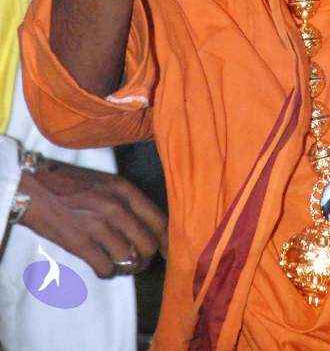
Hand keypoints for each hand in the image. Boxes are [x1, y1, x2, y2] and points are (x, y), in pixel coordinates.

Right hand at [18, 159, 166, 277]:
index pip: (159, 221)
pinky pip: (106, 268)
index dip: (167, 241)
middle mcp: (116, 208)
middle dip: (146, 258)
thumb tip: (148, 226)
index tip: (167, 252)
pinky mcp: (80, 243)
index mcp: (125, 190)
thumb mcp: (107, 183)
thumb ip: (127, 201)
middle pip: (148, 244)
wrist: (37, 187)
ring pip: (129, 259)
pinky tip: (101, 265)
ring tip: (119, 264)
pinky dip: (107, 271)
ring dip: (126, 267)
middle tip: (138, 261)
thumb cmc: (72, 184)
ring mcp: (98, 226)